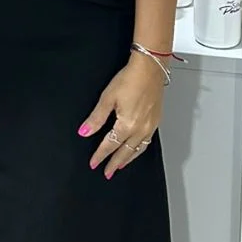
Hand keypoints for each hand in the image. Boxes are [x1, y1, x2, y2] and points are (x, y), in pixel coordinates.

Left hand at [78, 51, 166, 178]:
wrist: (150, 68)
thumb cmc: (130, 79)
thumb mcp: (108, 98)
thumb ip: (96, 118)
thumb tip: (84, 132)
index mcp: (127, 125)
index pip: (110, 145)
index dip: (100, 155)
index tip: (94, 163)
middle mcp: (141, 129)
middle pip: (125, 151)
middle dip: (115, 163)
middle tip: (107, 172)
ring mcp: (150, 126)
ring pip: (138, 149)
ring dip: (128, 159)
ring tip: (120, 165)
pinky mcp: (156, 120)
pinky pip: (147, 142)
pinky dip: (139, 149)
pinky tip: (136, 149)